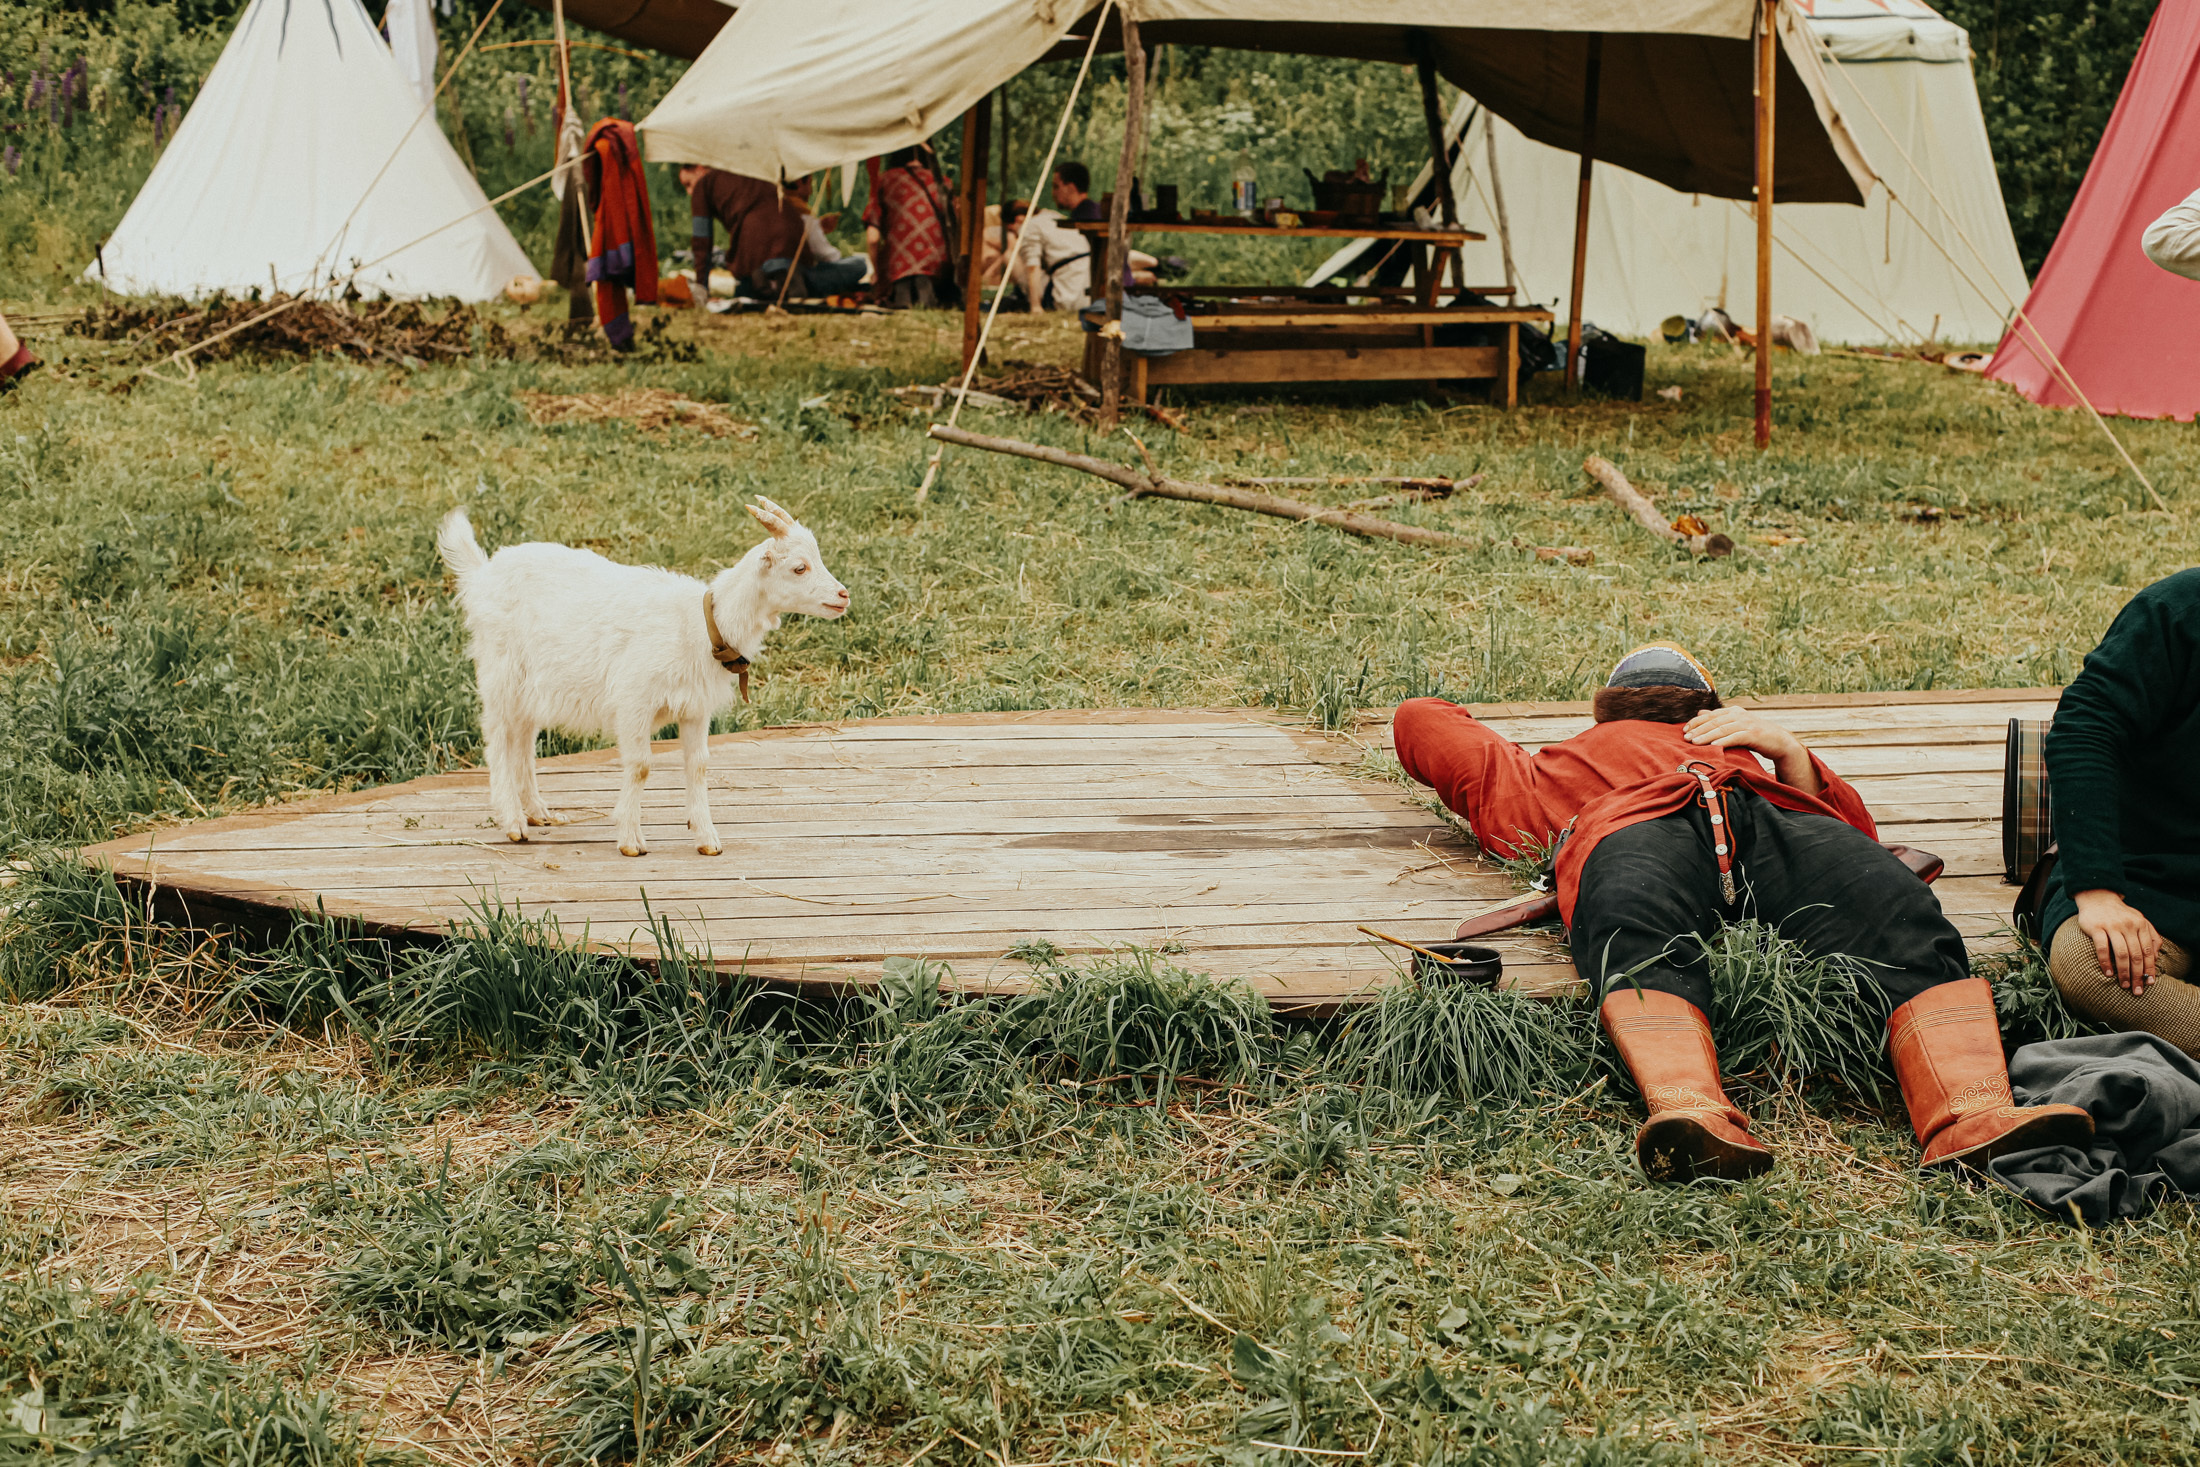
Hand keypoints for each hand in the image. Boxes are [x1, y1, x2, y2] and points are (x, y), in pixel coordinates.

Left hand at [1683, 706, 1820, 794]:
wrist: (1779, 742)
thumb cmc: (1754, 735)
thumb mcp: (1735, 725)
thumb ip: (1719, 719)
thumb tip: (1699, 713)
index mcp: (1734, 711)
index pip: (1711, 715)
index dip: (1696, 722)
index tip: (1684, 730)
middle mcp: (1739, 715)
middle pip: (1714, 721)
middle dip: (1698, 729)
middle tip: (1686, 737)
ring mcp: (1747, 723)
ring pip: (1723, 728)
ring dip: (1707, 736)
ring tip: (1695, 742)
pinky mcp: (1754, 734)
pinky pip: (1736, 737)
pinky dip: (1724, 741)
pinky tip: (1714, 746)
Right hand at [2075, 888, 2161, 991]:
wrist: (2097, 897)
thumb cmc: (2120, 914)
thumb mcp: (2140, 921)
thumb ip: (2151, 937)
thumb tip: (2155, 958)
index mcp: (2141, 925)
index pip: (2148, 951)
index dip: (2149, 969)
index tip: (2149, 983)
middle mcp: (2128, 925)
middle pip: (2136, 955)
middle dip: (2137, 975)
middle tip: (2137, 990)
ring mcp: (2111, 926)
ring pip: (2121, 954)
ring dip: (2123, 972)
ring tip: (2124, 985)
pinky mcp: (2096, 928)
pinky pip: (2102, 948)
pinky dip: (2106, 962)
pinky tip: (2108, 973)